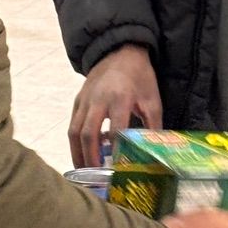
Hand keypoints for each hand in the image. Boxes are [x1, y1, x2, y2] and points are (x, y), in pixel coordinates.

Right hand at [69, 45, 160, 167]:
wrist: (120, 51)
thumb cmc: (140, 77)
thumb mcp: (153, 100)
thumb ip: (153, 127)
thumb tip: (155, 153)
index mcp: (120, 98)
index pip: (116, 130)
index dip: (116, 152)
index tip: (120, 170)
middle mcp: (98, 99)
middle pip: (88, 134)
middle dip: (90, 157)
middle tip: (96, 177)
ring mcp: (84, 100)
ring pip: (74, 131)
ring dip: (78, 153)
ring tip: (84, 172)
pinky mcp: (77, 100)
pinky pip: (72, 124)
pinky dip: (75, 143)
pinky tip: (81, 155)